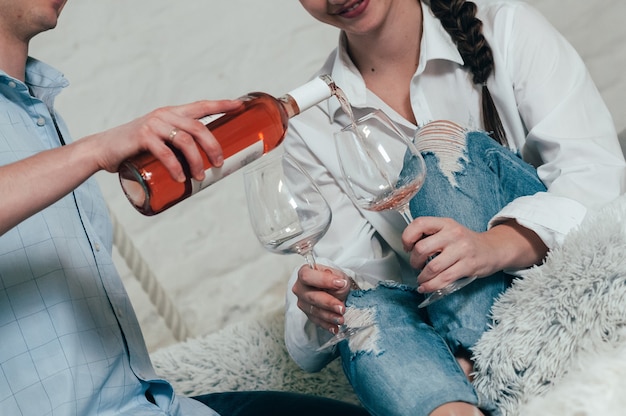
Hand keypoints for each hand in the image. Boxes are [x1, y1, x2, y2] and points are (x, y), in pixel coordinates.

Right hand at [89, 99, 241, 180]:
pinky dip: (175, 166)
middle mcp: (164, 115)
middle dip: (213, 145)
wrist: (103, 150)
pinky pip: (165, 152)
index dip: (221, 104)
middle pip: (198, 127)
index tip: (239, 106)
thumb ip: (177, 146)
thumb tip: (204, 165)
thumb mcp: (159, 141)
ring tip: (201, 176)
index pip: (201, 106)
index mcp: (172, 113)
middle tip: (219, 164)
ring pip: (185, 140)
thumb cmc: (135, 149)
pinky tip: (181, 177)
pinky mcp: (141, 137)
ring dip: (197, 160)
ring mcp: (153, 124)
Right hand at [292, 265, 351, 333]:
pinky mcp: (307, 314)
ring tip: (341, 319)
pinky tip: (334, 328)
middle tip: (341, 308)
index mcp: (305, 272)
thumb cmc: (333, 279)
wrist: (333, 288)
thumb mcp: (339, 275)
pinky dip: (326, 325)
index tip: (340, 284)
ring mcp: (302, 302)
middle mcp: (300, 288)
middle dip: (328, 303)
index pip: (308, 276)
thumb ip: (339, 279)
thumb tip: (340, 284)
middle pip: (311, 296)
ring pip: (313, 310)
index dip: (324, 280)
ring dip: (328, 316)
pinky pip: (316, 321)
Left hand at [401, 216, 501, 292]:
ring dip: (422, 277)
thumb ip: (431, 234)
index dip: (407, 236)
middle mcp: (453, 234)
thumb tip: (408, 248)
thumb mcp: (448, 230)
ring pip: (432, 267)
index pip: (419, 223)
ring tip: (422, 279)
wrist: (493, 249)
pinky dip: (431, 285)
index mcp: (445, 223)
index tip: (407, 247)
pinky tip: (426, 287)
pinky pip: (444, 278)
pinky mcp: (468, 265)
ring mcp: (462, 250)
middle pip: (422, 248)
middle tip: (416, 265)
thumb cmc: (465, 242)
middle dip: (414, 261)